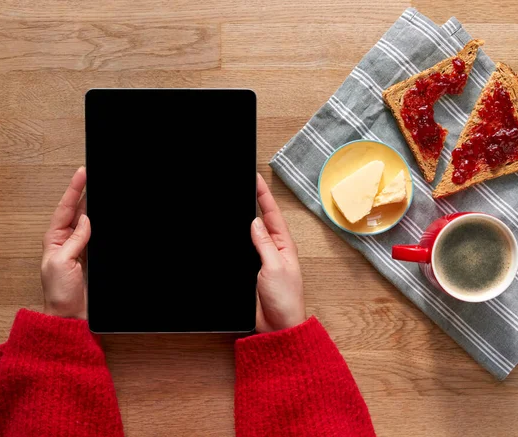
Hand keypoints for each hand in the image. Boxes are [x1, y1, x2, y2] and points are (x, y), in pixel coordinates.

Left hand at [41, 167, 89, 318]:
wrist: (71, 316)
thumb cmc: (60, 293)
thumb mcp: (62, 262)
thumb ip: (75, 240)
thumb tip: (86, 220)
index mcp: (54, 239)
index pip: (65, 208)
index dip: (74, 190)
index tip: (83, 174)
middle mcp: (67, 241)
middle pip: (78, 211)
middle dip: (85, 193)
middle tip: (93, 175)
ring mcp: (80, 248)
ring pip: (90, 221)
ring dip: (95, 207)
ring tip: (102, 190)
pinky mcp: (92, 257)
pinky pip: (98, 236)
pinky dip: (103, 225)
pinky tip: (108, 218)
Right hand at [251, 174, 305, 332]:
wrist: (278, 326)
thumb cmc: (284, 299)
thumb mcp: (274, 267)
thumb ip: (264, 244)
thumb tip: (255, 221)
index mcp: (284, 245)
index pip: (272, 214)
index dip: (263, 195)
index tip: (255, 178)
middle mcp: (274, 249)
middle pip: (262, 220)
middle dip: (255, 201)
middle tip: (245, 181)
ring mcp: (263, 260)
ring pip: (252, 234)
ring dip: (245, 218)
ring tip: (238, 199)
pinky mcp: (252, 271)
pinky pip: (244, 250)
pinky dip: (238, 239)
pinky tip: (232, 233)